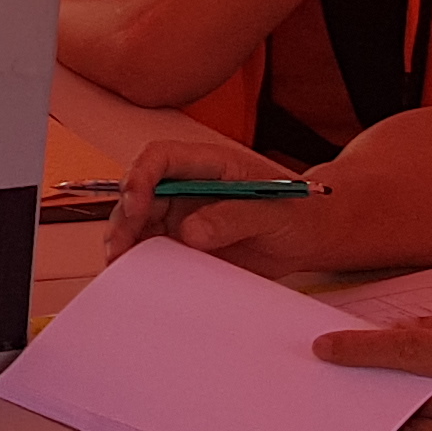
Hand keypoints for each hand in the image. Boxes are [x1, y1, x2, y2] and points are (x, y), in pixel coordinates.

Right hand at [102, 135, 336, 265]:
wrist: (312, 236)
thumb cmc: (301, 214)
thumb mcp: (275, 213)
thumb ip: (234, 218)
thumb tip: (189, 232)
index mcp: (211, 164)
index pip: (161, 157)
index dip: (141, 176)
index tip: (135, 205)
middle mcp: (188, 184)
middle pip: (141, 191)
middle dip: (125, 217)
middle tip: (120, 248)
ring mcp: (183, 211)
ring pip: (138, 220)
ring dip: (125, 239)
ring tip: (120, 265)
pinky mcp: (183, 239)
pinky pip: (154, 245)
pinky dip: (140, 258)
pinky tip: (134, 273)